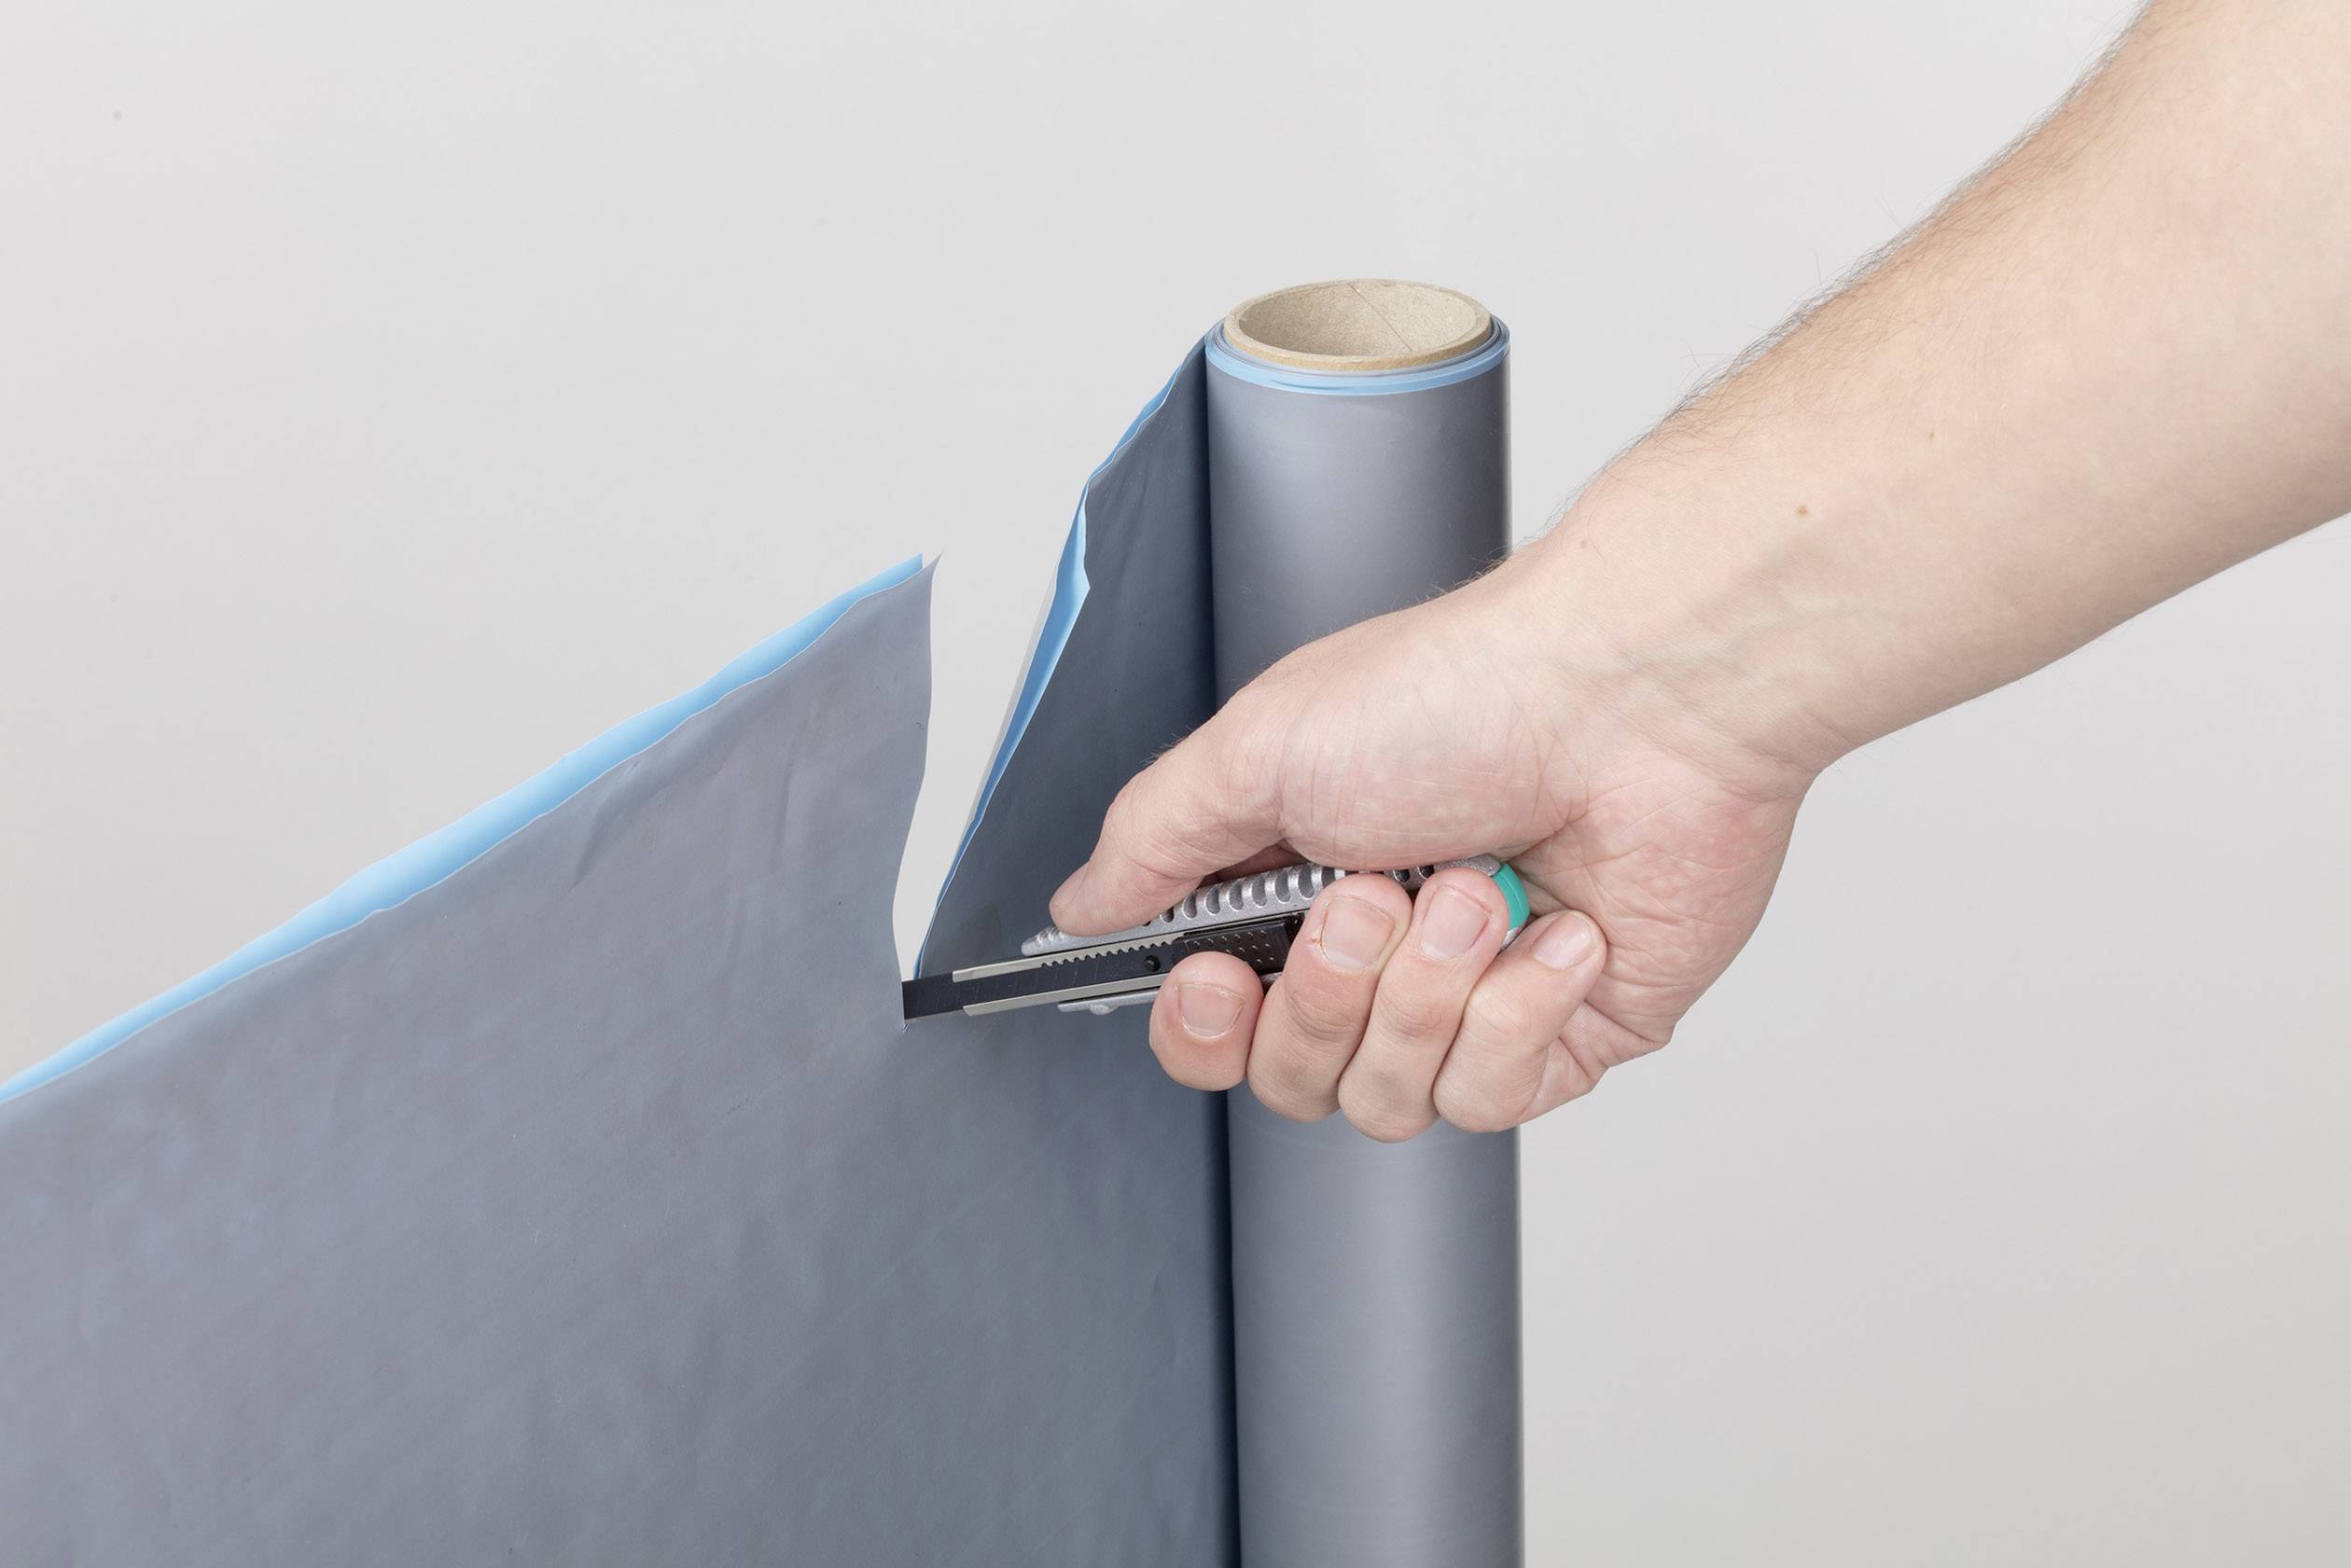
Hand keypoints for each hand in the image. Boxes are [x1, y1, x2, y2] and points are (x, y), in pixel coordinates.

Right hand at [1049, 537, 1813, 1140]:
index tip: (1217, 976)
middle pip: (1292, 1077)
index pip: (1213, 1022)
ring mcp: (1474, 999)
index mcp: (1298, 883)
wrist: (1639, 697)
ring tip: (1475, 889)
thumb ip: (1152, 841)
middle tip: (1371, 898)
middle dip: (1330, 995)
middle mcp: (1381, 953)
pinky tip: (1554, 926)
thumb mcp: (1259, 749)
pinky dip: (1518, 1007)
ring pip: (1389, 1099)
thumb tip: (1080, 906)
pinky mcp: (1565, 1032)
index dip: (1204, 1028)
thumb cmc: (1462, 695)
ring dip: (1427, 992)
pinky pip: (1495, 1095)